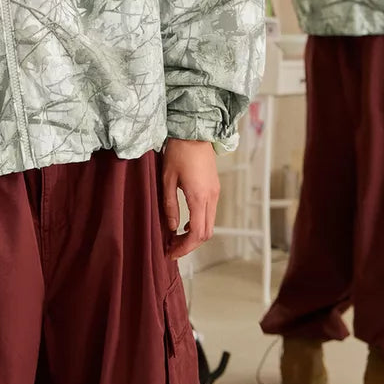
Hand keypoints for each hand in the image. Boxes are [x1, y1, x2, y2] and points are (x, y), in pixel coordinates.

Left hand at [162, 138, 219, 258]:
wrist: (195, 131)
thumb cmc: (178, 151)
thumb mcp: (167, 178)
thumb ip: (170, 205)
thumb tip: (172, 228)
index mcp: (199, 197)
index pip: (196, 233)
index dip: (184, 247)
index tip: (170, 252)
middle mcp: (211, 198)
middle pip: (206, 233)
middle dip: (189, 245)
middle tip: (171, 248)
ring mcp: (215, 193)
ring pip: (210, 224)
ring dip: (195, 235)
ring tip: (175, 237)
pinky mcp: (215, 188)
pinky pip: (210, 213)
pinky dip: (199, 223)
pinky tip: (185, 223)